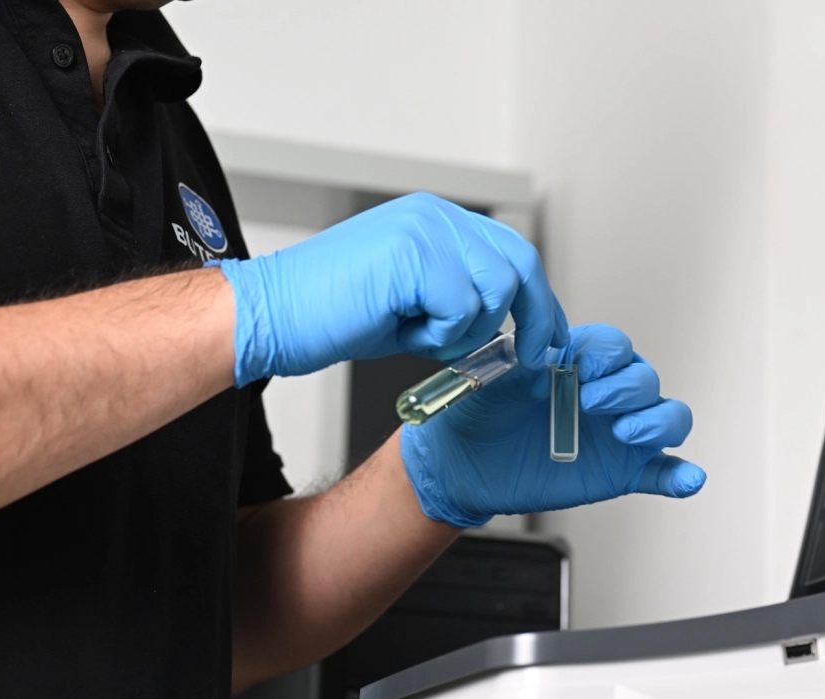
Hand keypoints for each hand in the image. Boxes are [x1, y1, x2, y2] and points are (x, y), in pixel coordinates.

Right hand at [216, 193, 567, 385]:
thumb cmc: (334, 315)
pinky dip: (441, 334)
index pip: (511, 252)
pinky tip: (403, 330)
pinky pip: (463, 308)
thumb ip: (461, 304)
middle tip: (531, 355)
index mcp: (436, 222)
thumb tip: (510, 330)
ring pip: (495, 290)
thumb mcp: (414, 306)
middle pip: (519, 262)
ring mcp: (426, 230)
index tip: (550, 335)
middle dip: (534, 316)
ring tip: (422, 335)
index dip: (539, 297)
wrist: (274, 316)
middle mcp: (435, 216)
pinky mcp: (415, 256)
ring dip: (467, 330)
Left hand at [400, 324, 705, 526]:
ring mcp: (621, 434)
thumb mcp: (494, 379)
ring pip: (669, 418)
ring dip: (657, 422)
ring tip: (626, 433)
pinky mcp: (623, 472)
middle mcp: (609, 395)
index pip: (615, 348)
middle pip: (645, 380)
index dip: (606, 355)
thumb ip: (524, 366)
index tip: (581, 369)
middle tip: (591, 402)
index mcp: (582, 362)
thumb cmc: (481, 411)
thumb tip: (550, 362)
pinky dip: (682, 476)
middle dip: (626, 388)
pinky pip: (664, 473)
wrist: (465, 462)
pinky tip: (689, 480)